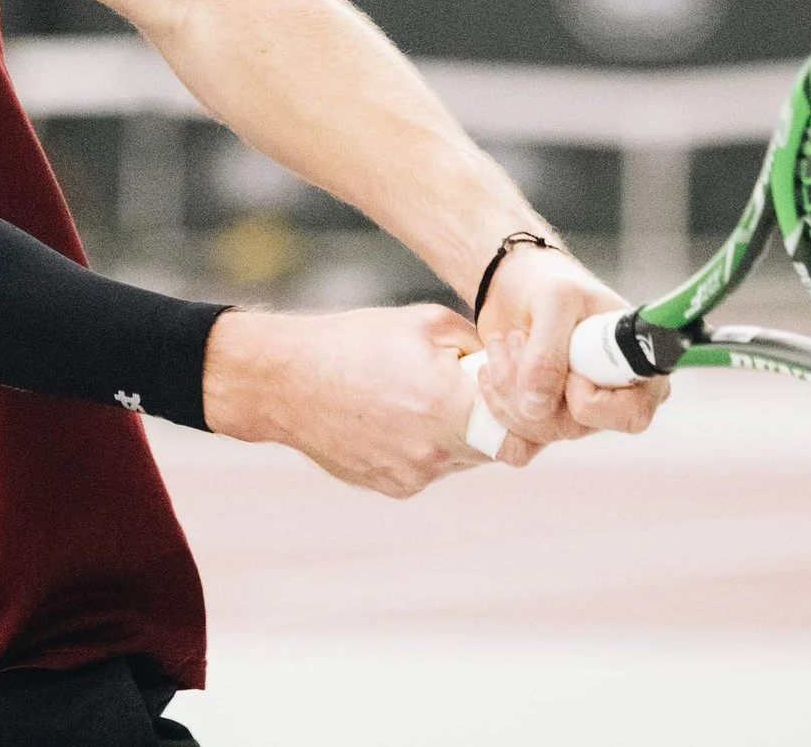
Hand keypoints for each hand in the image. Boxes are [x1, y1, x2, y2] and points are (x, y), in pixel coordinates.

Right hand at [200, 304, 498, 496]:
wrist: (285, 380)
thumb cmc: (355, 341)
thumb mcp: (428, 323)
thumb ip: (480, 350)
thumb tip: (513, 368)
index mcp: (446, 406)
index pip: (521, 431)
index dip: (525, 410)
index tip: (509, 386)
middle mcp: (433, 452)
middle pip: (495, 448)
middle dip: (491, 418)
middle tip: (469, 386)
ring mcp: (412, 476)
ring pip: (462, 459)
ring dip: (457, 432)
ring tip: (420, 396)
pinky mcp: (392, 487)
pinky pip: (429, 468)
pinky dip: (426, 445)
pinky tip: (395, 414)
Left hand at [473, 245, 668, 446]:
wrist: (520, 287)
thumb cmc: (552, 283)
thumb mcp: (554, 301)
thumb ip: (548, 352)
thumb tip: (536, 408)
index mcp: (640, 368)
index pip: (631, 415)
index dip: (590, 400)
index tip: (565, 366)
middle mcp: (615, 398)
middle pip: (576, 427)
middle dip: (530, 386)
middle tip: (514, 339)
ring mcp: (580, 414)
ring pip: (541, 430)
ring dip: (506, 387)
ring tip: (501, 343)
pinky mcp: (547, 418)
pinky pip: (519, 435)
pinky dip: (497, 401)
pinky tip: (490, 367)